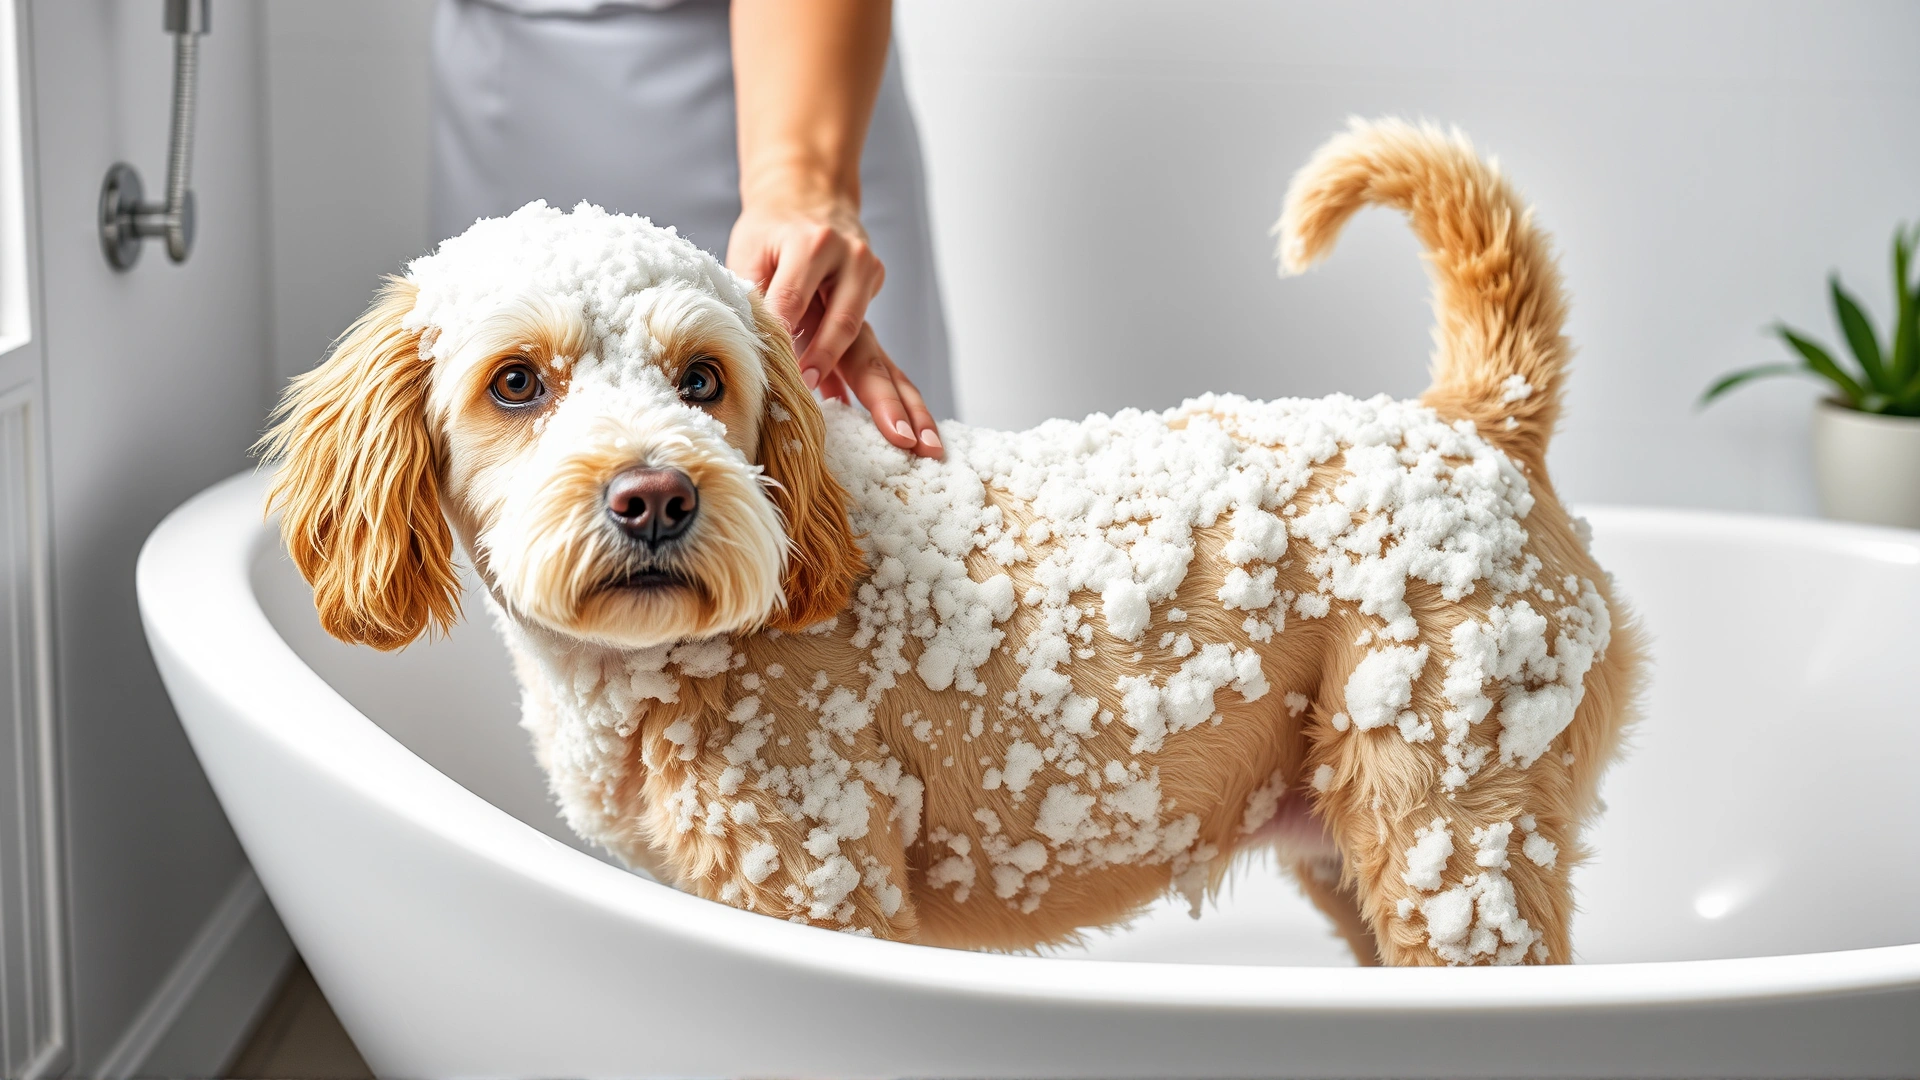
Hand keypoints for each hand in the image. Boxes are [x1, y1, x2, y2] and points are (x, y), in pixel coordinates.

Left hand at [728, 198, 942, 457]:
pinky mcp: (873, 301)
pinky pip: (878, 352)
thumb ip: (754, 299)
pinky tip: (909, 432)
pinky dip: (893, 393)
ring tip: (923, 445)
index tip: (799, 383)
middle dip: (875, 391)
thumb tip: (762, 356)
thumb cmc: (769, 232)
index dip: (795, 344)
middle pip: (856, 336)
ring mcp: (868, 284)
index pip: (796, 305)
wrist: (806, 197)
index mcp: (810, 244)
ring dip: (903, 404)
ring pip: (880, 351)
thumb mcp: (748, 253)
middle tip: (895, 435)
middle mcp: (850, 262)